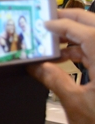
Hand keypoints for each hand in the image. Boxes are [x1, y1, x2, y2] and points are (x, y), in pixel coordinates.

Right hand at [29, 8, 94, 123]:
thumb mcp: (73, 102)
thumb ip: (53, 78)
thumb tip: (35, 65)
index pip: (85, 32)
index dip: (62, 25)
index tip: (44, 23)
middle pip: (94, 28)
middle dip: (72, 22)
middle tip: (49, 21)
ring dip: (75, 38)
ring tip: (52, 43)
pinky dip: (81, 52)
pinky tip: (63, 58)